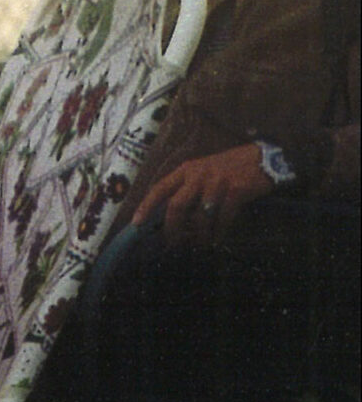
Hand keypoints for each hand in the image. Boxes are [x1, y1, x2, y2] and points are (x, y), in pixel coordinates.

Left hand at [131, 144, 274, 245]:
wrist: (265, 158)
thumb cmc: (231, 167)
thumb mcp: (204, 170)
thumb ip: (188, 187)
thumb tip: (173, 215)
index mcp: (186, 169)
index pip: (160, 188)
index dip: (146, 206)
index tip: (136, 223)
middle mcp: (198, 175)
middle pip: (176, 206)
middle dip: (172, 228)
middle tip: (173, 243)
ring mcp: (217, 182)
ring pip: (200, 216)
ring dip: (199, 234)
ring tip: (201, 244)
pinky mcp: (236, 190)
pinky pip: (223, 218)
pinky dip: (219, 232)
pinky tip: (218, 239)